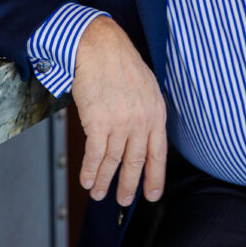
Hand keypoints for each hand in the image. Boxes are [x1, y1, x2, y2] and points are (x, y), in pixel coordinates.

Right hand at [71, 16, 166, 205]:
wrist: (99, 46)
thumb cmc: (119, 63)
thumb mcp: (146, 88)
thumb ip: (147, 113)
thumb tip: (143, 136)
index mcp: (156, 112)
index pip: (158, 154)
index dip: (155, 177)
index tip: (152, 194)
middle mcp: (141, 120)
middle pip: (135, 162)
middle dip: (129, 186)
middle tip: (124, 200)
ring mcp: (120, 122)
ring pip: (113, 162)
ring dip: (103, 181)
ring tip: (98, 192)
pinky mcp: (98, 122)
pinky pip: (95, 155)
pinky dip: (90, 171)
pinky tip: (86, 179)